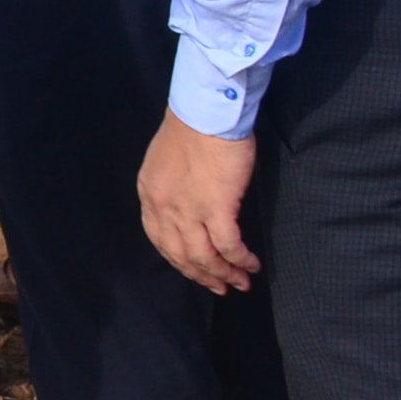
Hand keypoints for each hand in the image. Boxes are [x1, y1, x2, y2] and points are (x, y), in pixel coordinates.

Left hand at [137, 114, 261, 292]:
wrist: (206, 111)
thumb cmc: (192, 128)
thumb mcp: (165, 161)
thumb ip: (170, 187)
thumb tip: (185, 205)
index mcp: (149, 194)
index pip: (159, 239)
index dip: (179, 261)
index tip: (195, 271)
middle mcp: (163, 207)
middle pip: (180, 254)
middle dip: (202, 276)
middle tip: (220, 288)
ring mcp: (188, 209)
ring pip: (204, 257)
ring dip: (224, 274)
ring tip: (240, 283)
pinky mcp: (216, 207)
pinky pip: (228, 246)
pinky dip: (240, 260)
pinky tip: (251, 265)